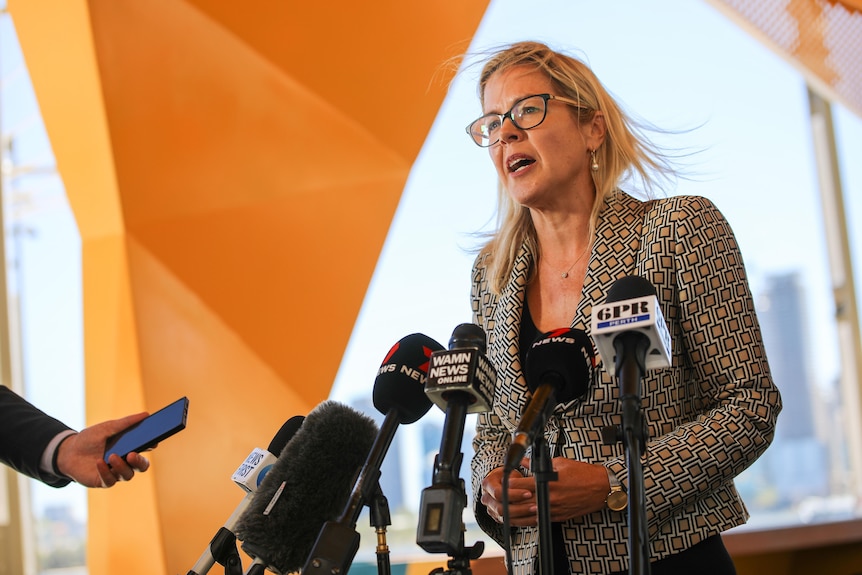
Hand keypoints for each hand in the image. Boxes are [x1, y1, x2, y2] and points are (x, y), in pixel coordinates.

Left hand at [55, 412, 151, 487]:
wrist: (67, 451)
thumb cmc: (89, 439)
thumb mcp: (107, 427)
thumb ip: (126, 422)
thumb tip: (146, 414)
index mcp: (130, 447)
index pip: (146, 448)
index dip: (151, 445)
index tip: (152, 441)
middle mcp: (125, 462)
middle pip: (141, 466)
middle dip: (140, 461)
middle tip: (133, 454)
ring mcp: (114, 472)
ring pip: (127, 475)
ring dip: (121, 466)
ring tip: (112, 455)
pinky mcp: (102, 481)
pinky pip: (109, 480)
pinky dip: (105, 471)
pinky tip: (99, 462)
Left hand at [481, 458, 609, 524]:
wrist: (601, 488)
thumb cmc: (582, 473)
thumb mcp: (559, 462)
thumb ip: (538, 464)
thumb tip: (524, 462)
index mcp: (548, 482)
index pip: (521, 486)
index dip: (509, 484)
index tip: (502, 482)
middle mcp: (549, 498)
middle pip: (522, 502)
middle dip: (509, 501)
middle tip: (498, 499)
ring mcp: (554, 509)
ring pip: (528, 515)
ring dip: (515, 514)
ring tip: (503, 512)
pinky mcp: (559, 517)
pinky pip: (539, 521)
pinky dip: (527, 521)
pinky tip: (519, 520)